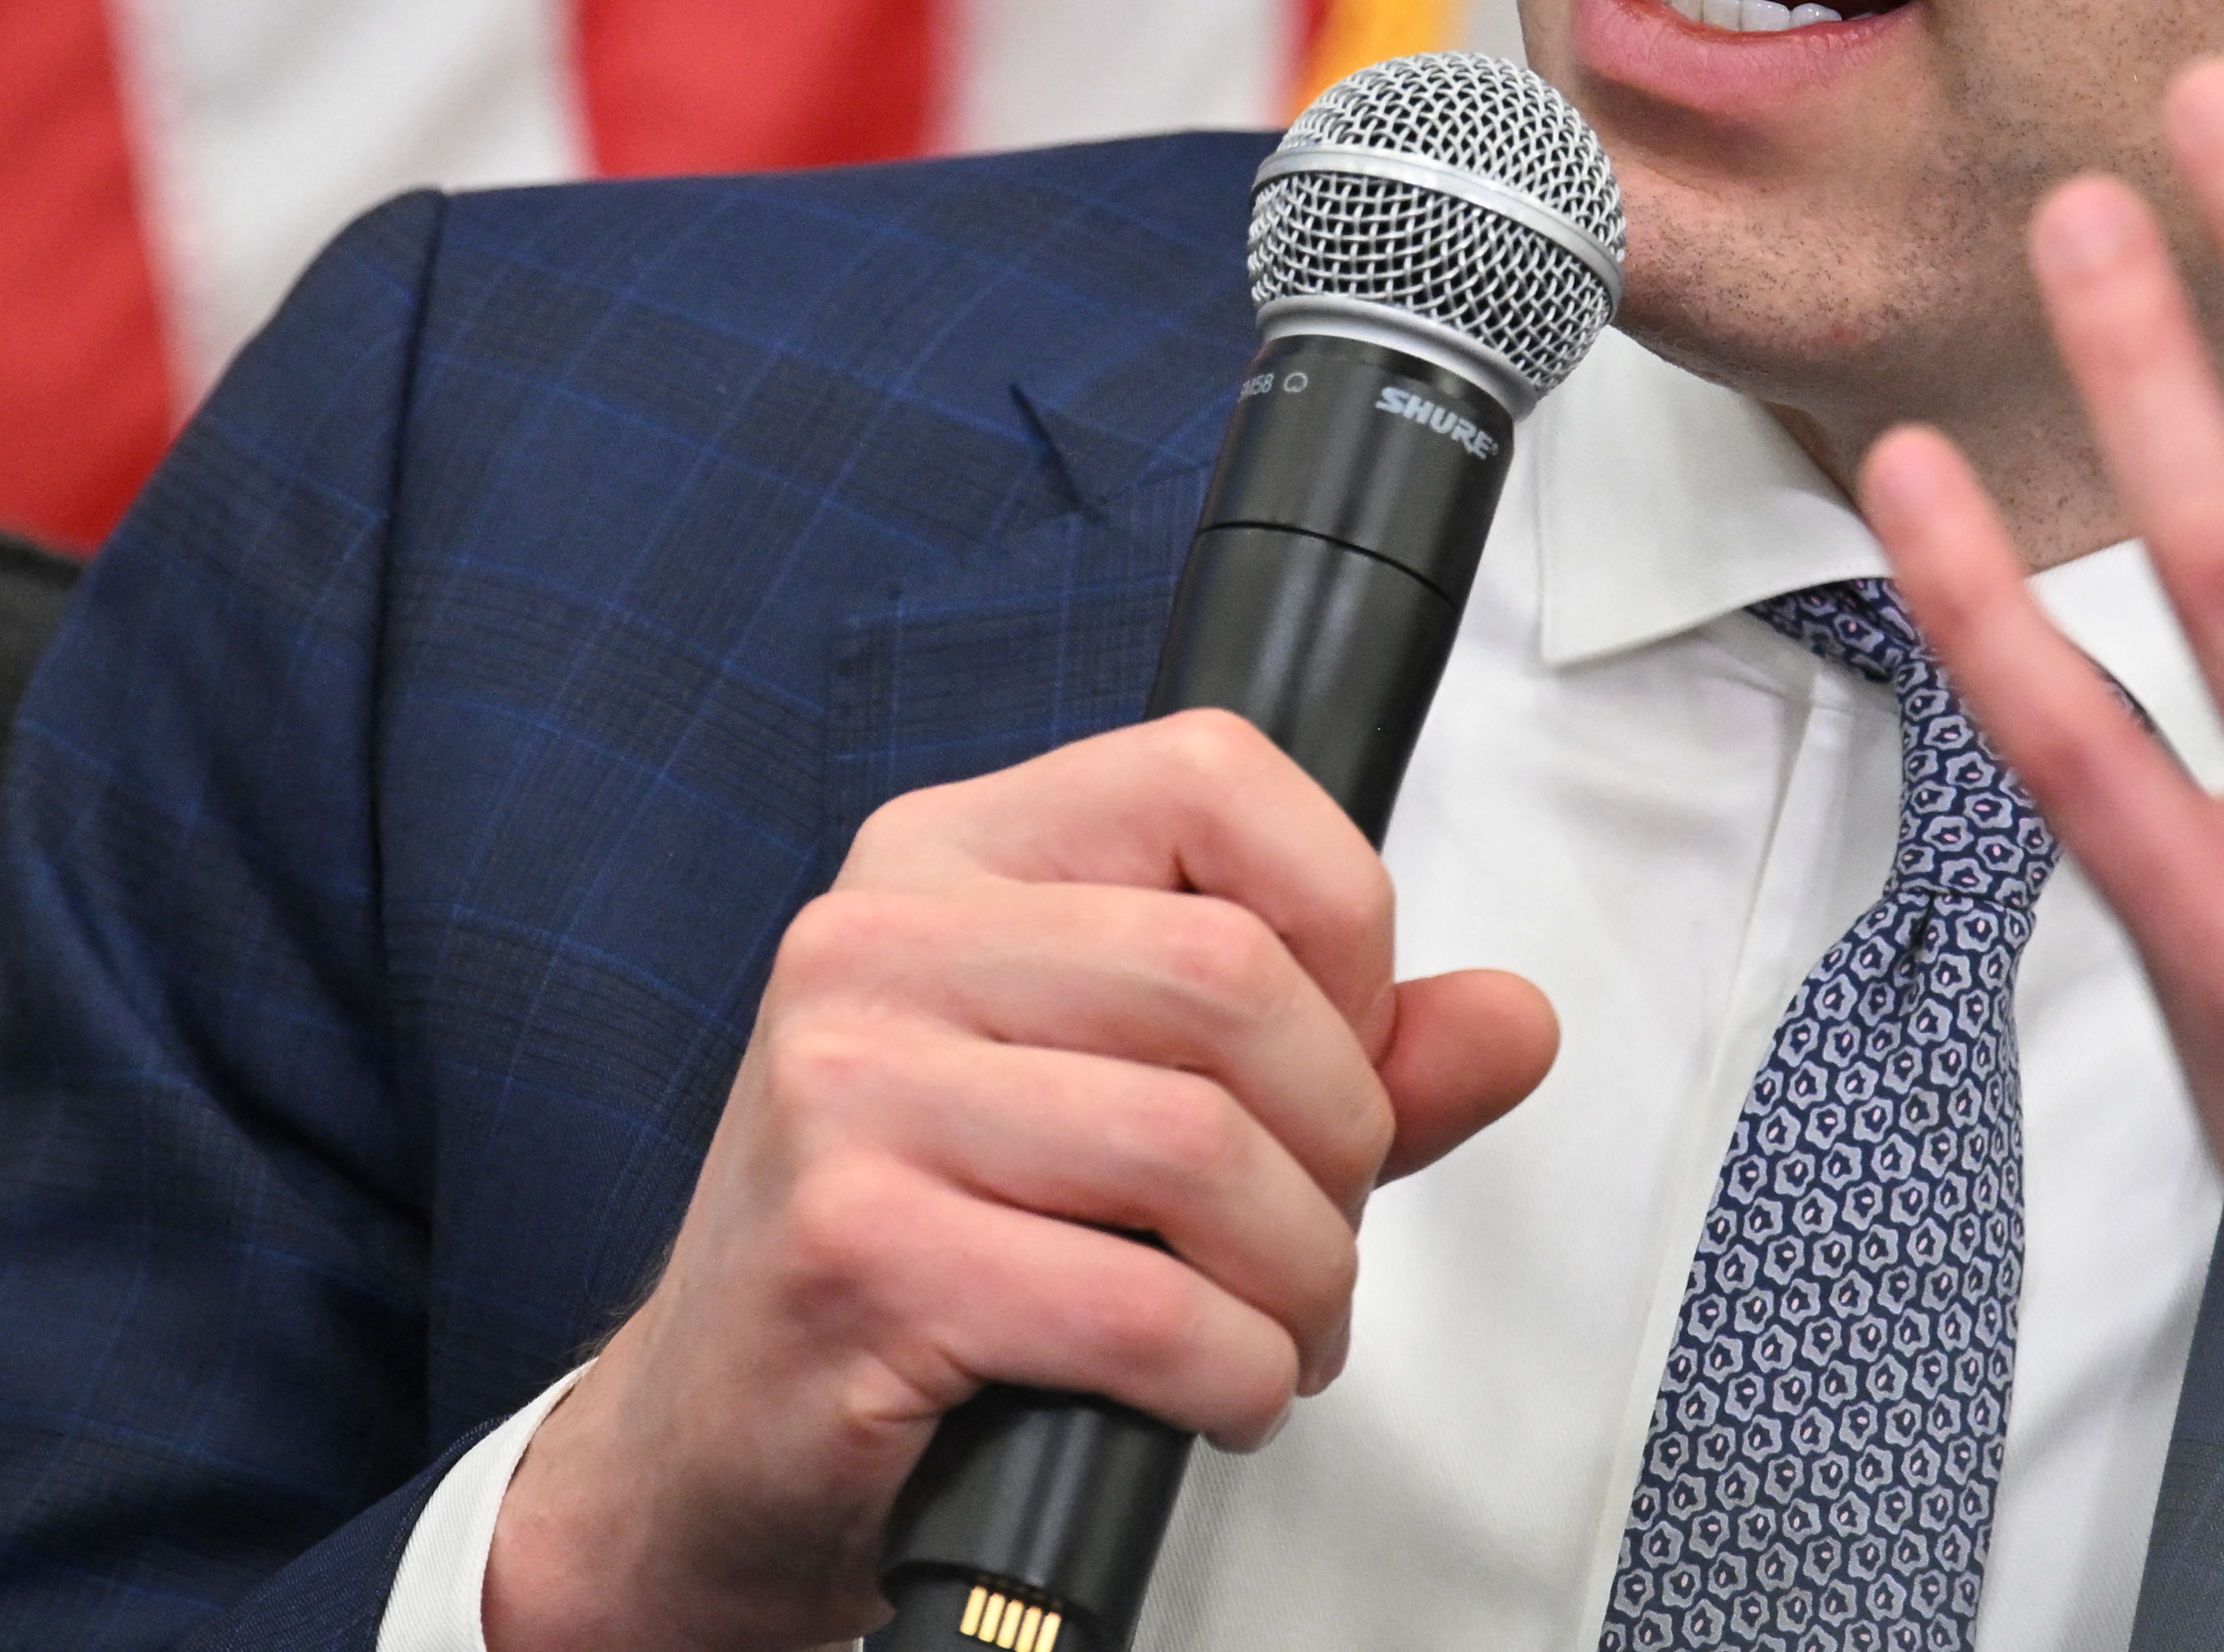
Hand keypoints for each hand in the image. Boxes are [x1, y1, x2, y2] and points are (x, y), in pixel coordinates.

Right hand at [482, 707, 1558, 1650]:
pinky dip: (1231, 1374)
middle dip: (1339, 1141)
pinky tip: (1210, 1392)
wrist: (712, 1448)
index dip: (1338, 920)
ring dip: (1298, 1279)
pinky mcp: (856, 1253)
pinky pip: (1143, 1303)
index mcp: (946, 860)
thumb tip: (1512, 1020)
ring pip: (1203, 1147)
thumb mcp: (1118, 1106)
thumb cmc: (914, 1255)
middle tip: (1314, 1234)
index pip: (1210, 775)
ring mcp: (849, 1091)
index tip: (1337, 1046)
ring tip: (1272, 1328)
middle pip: (1233, 978)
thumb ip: (1327, 1054)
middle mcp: (878, 944)